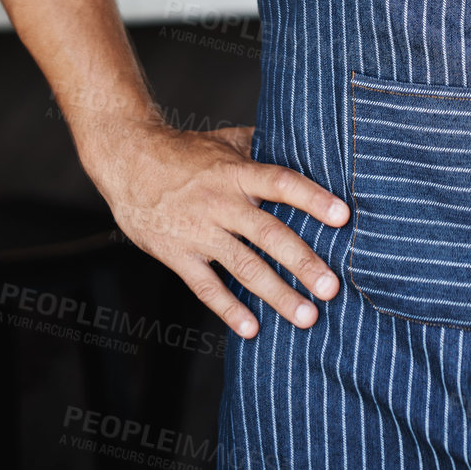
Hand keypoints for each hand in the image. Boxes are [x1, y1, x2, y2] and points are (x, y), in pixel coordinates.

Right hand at [88, 121, 349, 337]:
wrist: (127, 162)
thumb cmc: (183, 151)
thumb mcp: (225, 140)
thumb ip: (263, 146)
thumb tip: (306, 142)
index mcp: (237, 172)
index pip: (281, 183)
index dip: (312, 199)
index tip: (343, 216)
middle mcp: (221, 202)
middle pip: (269, 234)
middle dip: (303, 263)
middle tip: (332, 288)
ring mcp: (199, 232)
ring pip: (243, 267)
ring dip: (277, 294)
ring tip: (307, 316)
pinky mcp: (177, 255)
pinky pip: (206, 287)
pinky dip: (228, 309)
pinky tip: (252, 329)